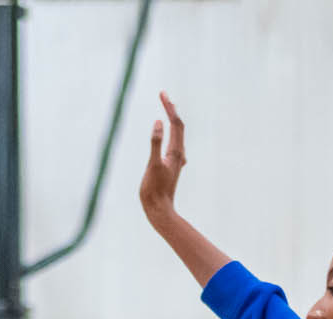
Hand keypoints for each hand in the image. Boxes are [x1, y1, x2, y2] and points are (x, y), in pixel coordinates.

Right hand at [139, 92, 186, 221]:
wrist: (159, 210)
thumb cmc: (154, 189)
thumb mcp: (152, 164)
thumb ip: (156, 143)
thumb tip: (159, 122)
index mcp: (176, 152)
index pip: (176, 124)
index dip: (170, 108)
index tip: (162, 94)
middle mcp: (179, 155)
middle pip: (178, 127)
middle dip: (171, 110)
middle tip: (163, 95)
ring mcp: (176, 161)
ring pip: (177, 135)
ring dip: (172, 120)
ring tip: (168, 109)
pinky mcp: (171, 166)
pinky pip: (173, 144)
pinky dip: (170, 133)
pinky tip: (170, 136)